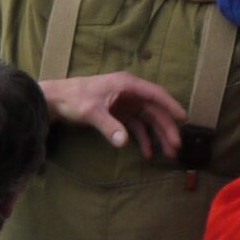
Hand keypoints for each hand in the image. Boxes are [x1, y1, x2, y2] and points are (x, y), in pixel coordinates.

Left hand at [42, 70, 186, 159]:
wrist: (56, 100)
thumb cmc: (73, 99)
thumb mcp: (91, 112)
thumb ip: (109, 126)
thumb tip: (123, 142)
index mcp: (127, 85)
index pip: (155, 94)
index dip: (171, 106)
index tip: (184, 118)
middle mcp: (130, 93)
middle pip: (154, 111)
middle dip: (166, 129)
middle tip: (176, 146)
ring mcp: (125, 104)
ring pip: (148, 121)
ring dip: (158, 136)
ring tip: (168, 154)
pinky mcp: (120, 114)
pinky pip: (136, 127)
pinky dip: (143, 139)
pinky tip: (148, 153)